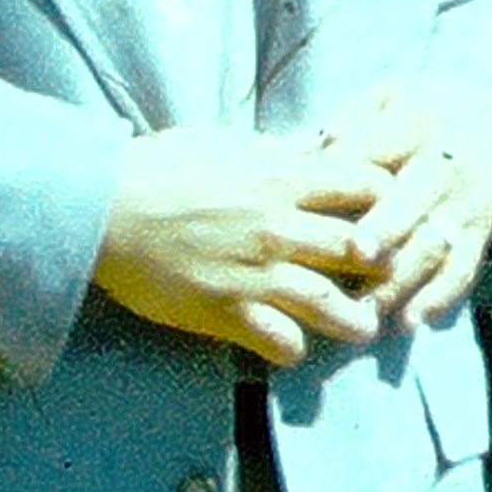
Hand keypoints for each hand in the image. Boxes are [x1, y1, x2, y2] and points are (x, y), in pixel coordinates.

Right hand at [97, 126, 390, 365]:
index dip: (385, 198)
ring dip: (356, 319)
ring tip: (365, 326)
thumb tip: (306, 149)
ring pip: (332, 305)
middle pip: (361, 249)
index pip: (365, 185)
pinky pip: (282, 341)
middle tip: (386, 276)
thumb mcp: (224, 144)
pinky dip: (293, 347)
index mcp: (281, 178)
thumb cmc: (158, 167)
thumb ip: (271, 153)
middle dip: (383, 265)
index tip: (387, 210)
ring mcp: (256, 274)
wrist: (103, 209)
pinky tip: (292, 344)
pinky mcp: (227, 312)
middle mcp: (279, 227)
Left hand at [331, 72, 491, 331]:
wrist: (488, 123)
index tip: (316, 191)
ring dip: (403, 278)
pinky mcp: (479, 233)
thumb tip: (299, 154)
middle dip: (389, 225)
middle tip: (357, 253)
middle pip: (417, 196)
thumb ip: (345, 126)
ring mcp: (465, 202)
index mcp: (416, 124)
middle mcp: (445, 164)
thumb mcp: (382, 102)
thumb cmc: (410, 118)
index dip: (350, 170)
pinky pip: (464, 268)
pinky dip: (439, 297)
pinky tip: (411, 320)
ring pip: (436, 242)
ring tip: (366, 309)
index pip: (380, 146)